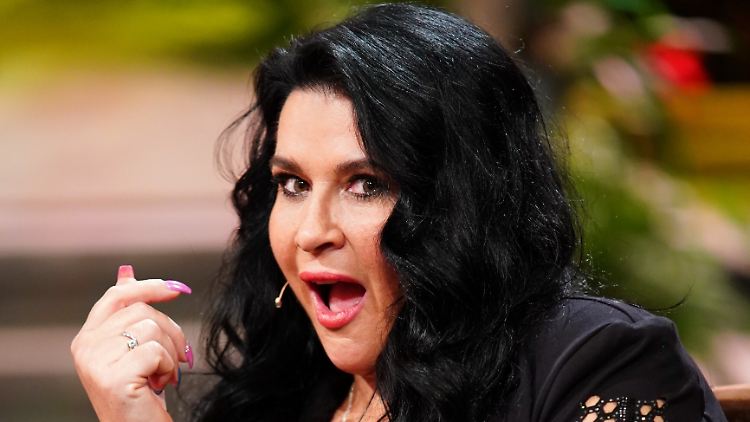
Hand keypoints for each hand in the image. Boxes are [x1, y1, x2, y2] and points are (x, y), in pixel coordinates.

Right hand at [71, 265, 192, 421]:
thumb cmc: (140, 392)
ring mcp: (96, 362)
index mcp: (87, 337)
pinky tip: (159, 384)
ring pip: (152, 328)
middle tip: (174, 357)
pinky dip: (168, 367)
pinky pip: (156, 350)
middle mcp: (85, 347)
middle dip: (170, 331)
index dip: (149, 287)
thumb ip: (127, 312)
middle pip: (142, 310)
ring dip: (170, 353)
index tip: (177, 289)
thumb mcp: (133, 348)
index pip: (117, 296)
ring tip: (161, 375)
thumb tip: (126, 272)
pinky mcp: (113, 376)